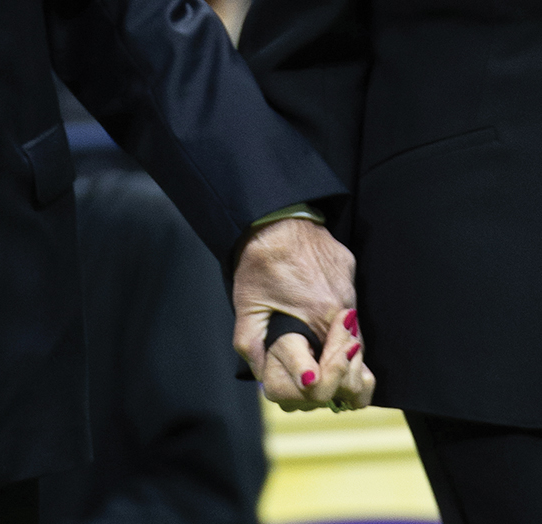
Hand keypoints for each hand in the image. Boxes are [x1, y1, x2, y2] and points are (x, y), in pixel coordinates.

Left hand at [233, 217, 375, 410]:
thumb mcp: (247, 307)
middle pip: (356, 361)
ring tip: (317, 350)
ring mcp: (350, 285)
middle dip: (337, 376)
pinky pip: (349, 304)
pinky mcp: (349, 268)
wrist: (272, 215)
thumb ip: (254, 347)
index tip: (310, 385)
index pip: (343, 376)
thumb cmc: (257, 261)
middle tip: (316, 376)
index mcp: (322, 319)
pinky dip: (337, 317)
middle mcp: (344, 306)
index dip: (326, 389)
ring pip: (355, 334)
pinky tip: (315, 311)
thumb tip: (263, 379)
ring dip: (339, 349)